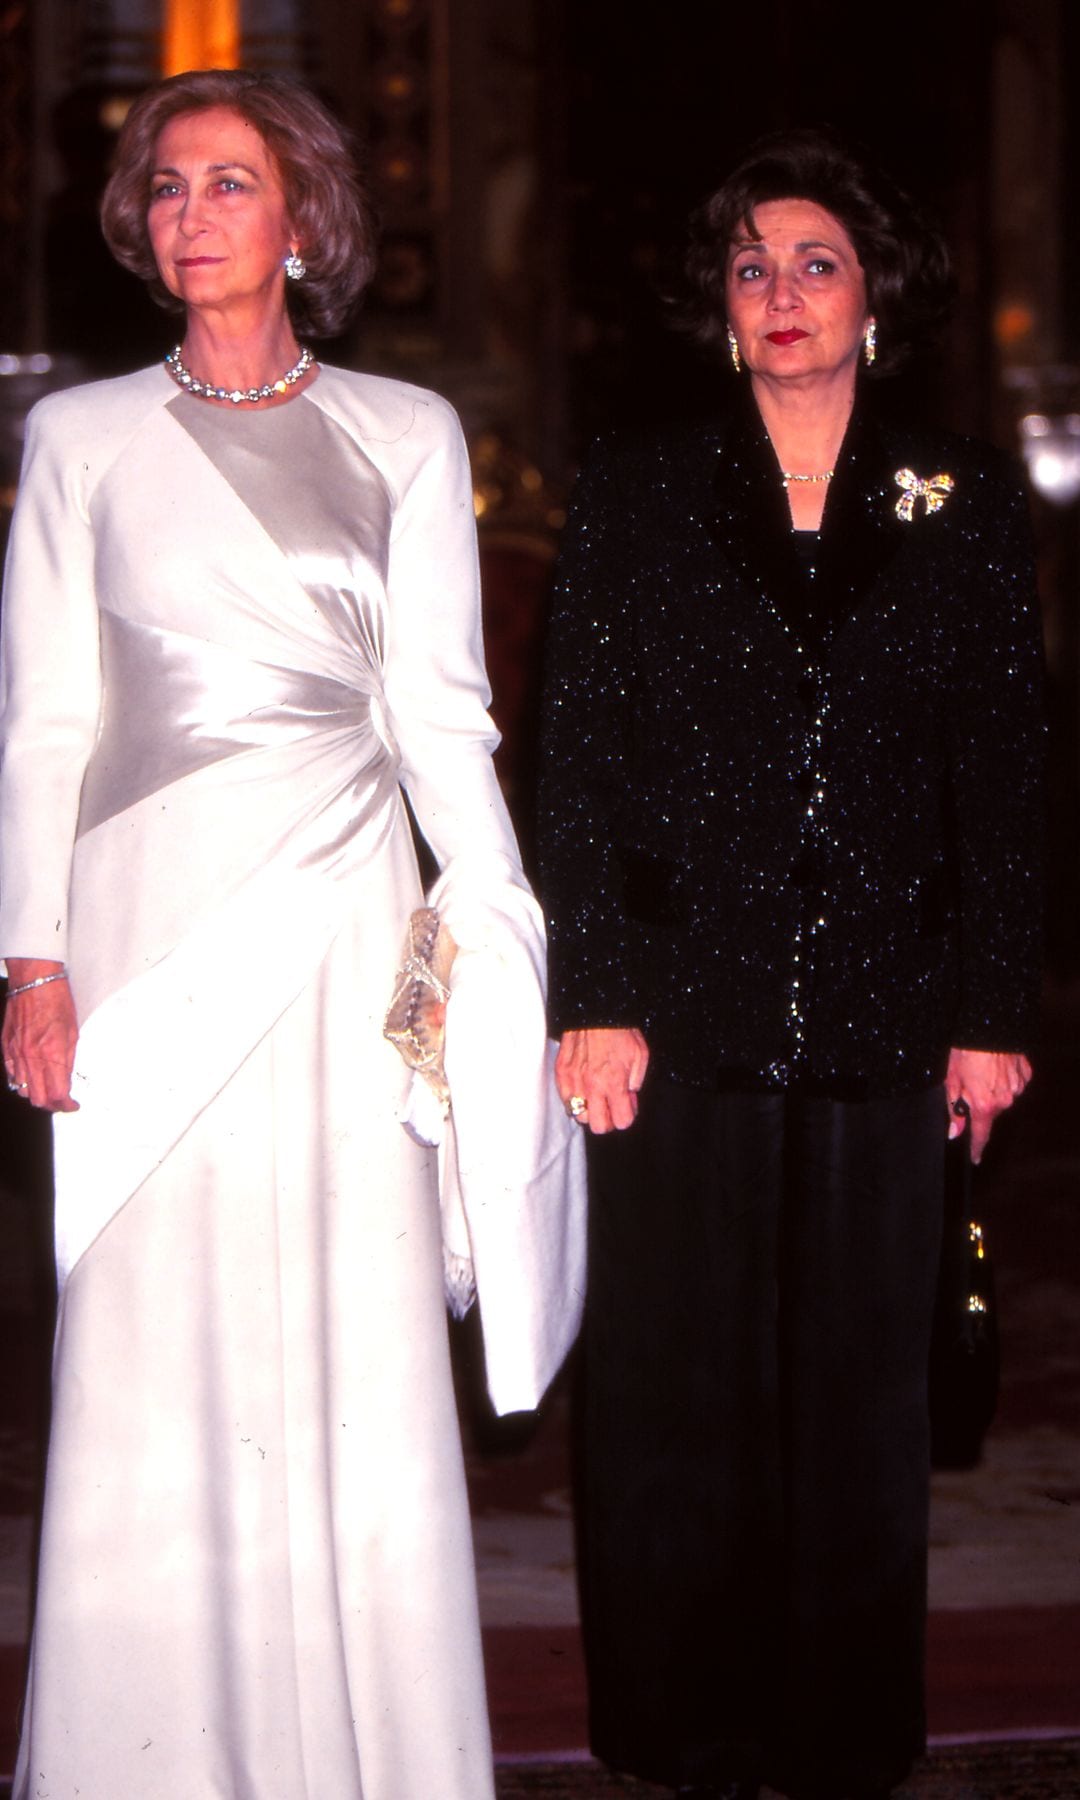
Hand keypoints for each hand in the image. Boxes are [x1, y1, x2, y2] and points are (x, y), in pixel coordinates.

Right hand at [2, 960, 79, 1112]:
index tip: (73, 1105)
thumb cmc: (56, 1000)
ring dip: (37, 1093)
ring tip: (48, 1088)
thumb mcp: (73, 1032)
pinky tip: (32, 1076)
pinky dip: (22, 1081)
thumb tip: (67, 1081)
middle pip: (39, 1099)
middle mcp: (31, 1056)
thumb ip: (68, 1060)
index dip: (67, 1106)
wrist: (33, 981)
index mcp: (52, 1053)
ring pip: (23, 1090)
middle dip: (53, 1105)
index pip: (58, 1094)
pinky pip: (11, 1075)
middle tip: (62, 1101)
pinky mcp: (6, 1048)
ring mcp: (16, 1053)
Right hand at [555, 1026, 648, 1134]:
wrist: (596, 1010)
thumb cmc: (619, 1030)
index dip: (627, 1116)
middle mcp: (592, 1085)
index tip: (627, 1105)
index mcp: (614, 1082)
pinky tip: (583, 1087)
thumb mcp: (640, 1056)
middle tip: (611, 1106)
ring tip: (596, 1095)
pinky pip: (566, 1099)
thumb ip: (636, 1082)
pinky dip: (575, 1098)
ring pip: (579, 1115)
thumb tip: (629, 1098)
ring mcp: (573, 1080)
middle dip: (608, 1120)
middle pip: (598, 1126)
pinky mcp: (561, 1072)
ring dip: (590, 1110)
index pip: (622, 1121)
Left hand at [945, 1046, 1030, 1163]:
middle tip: (967, 1082)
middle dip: (979, 1104)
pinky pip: (1014, 1083)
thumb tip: (954, 1131)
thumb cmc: (964, 1050)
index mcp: (984, 1105)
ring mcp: (1017, 1087)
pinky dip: (1004, 1079)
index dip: (977, 1148)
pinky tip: (994, 1065)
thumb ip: (952, 1108)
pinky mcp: (1025, 1074)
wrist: (988, 1025)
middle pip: (990, 1112)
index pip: (981, 1135)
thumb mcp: (950, 1079)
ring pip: (1002, 1097)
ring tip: (979, 1069)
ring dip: (991, 1090)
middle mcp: (1005, 1100)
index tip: (976, 1158)